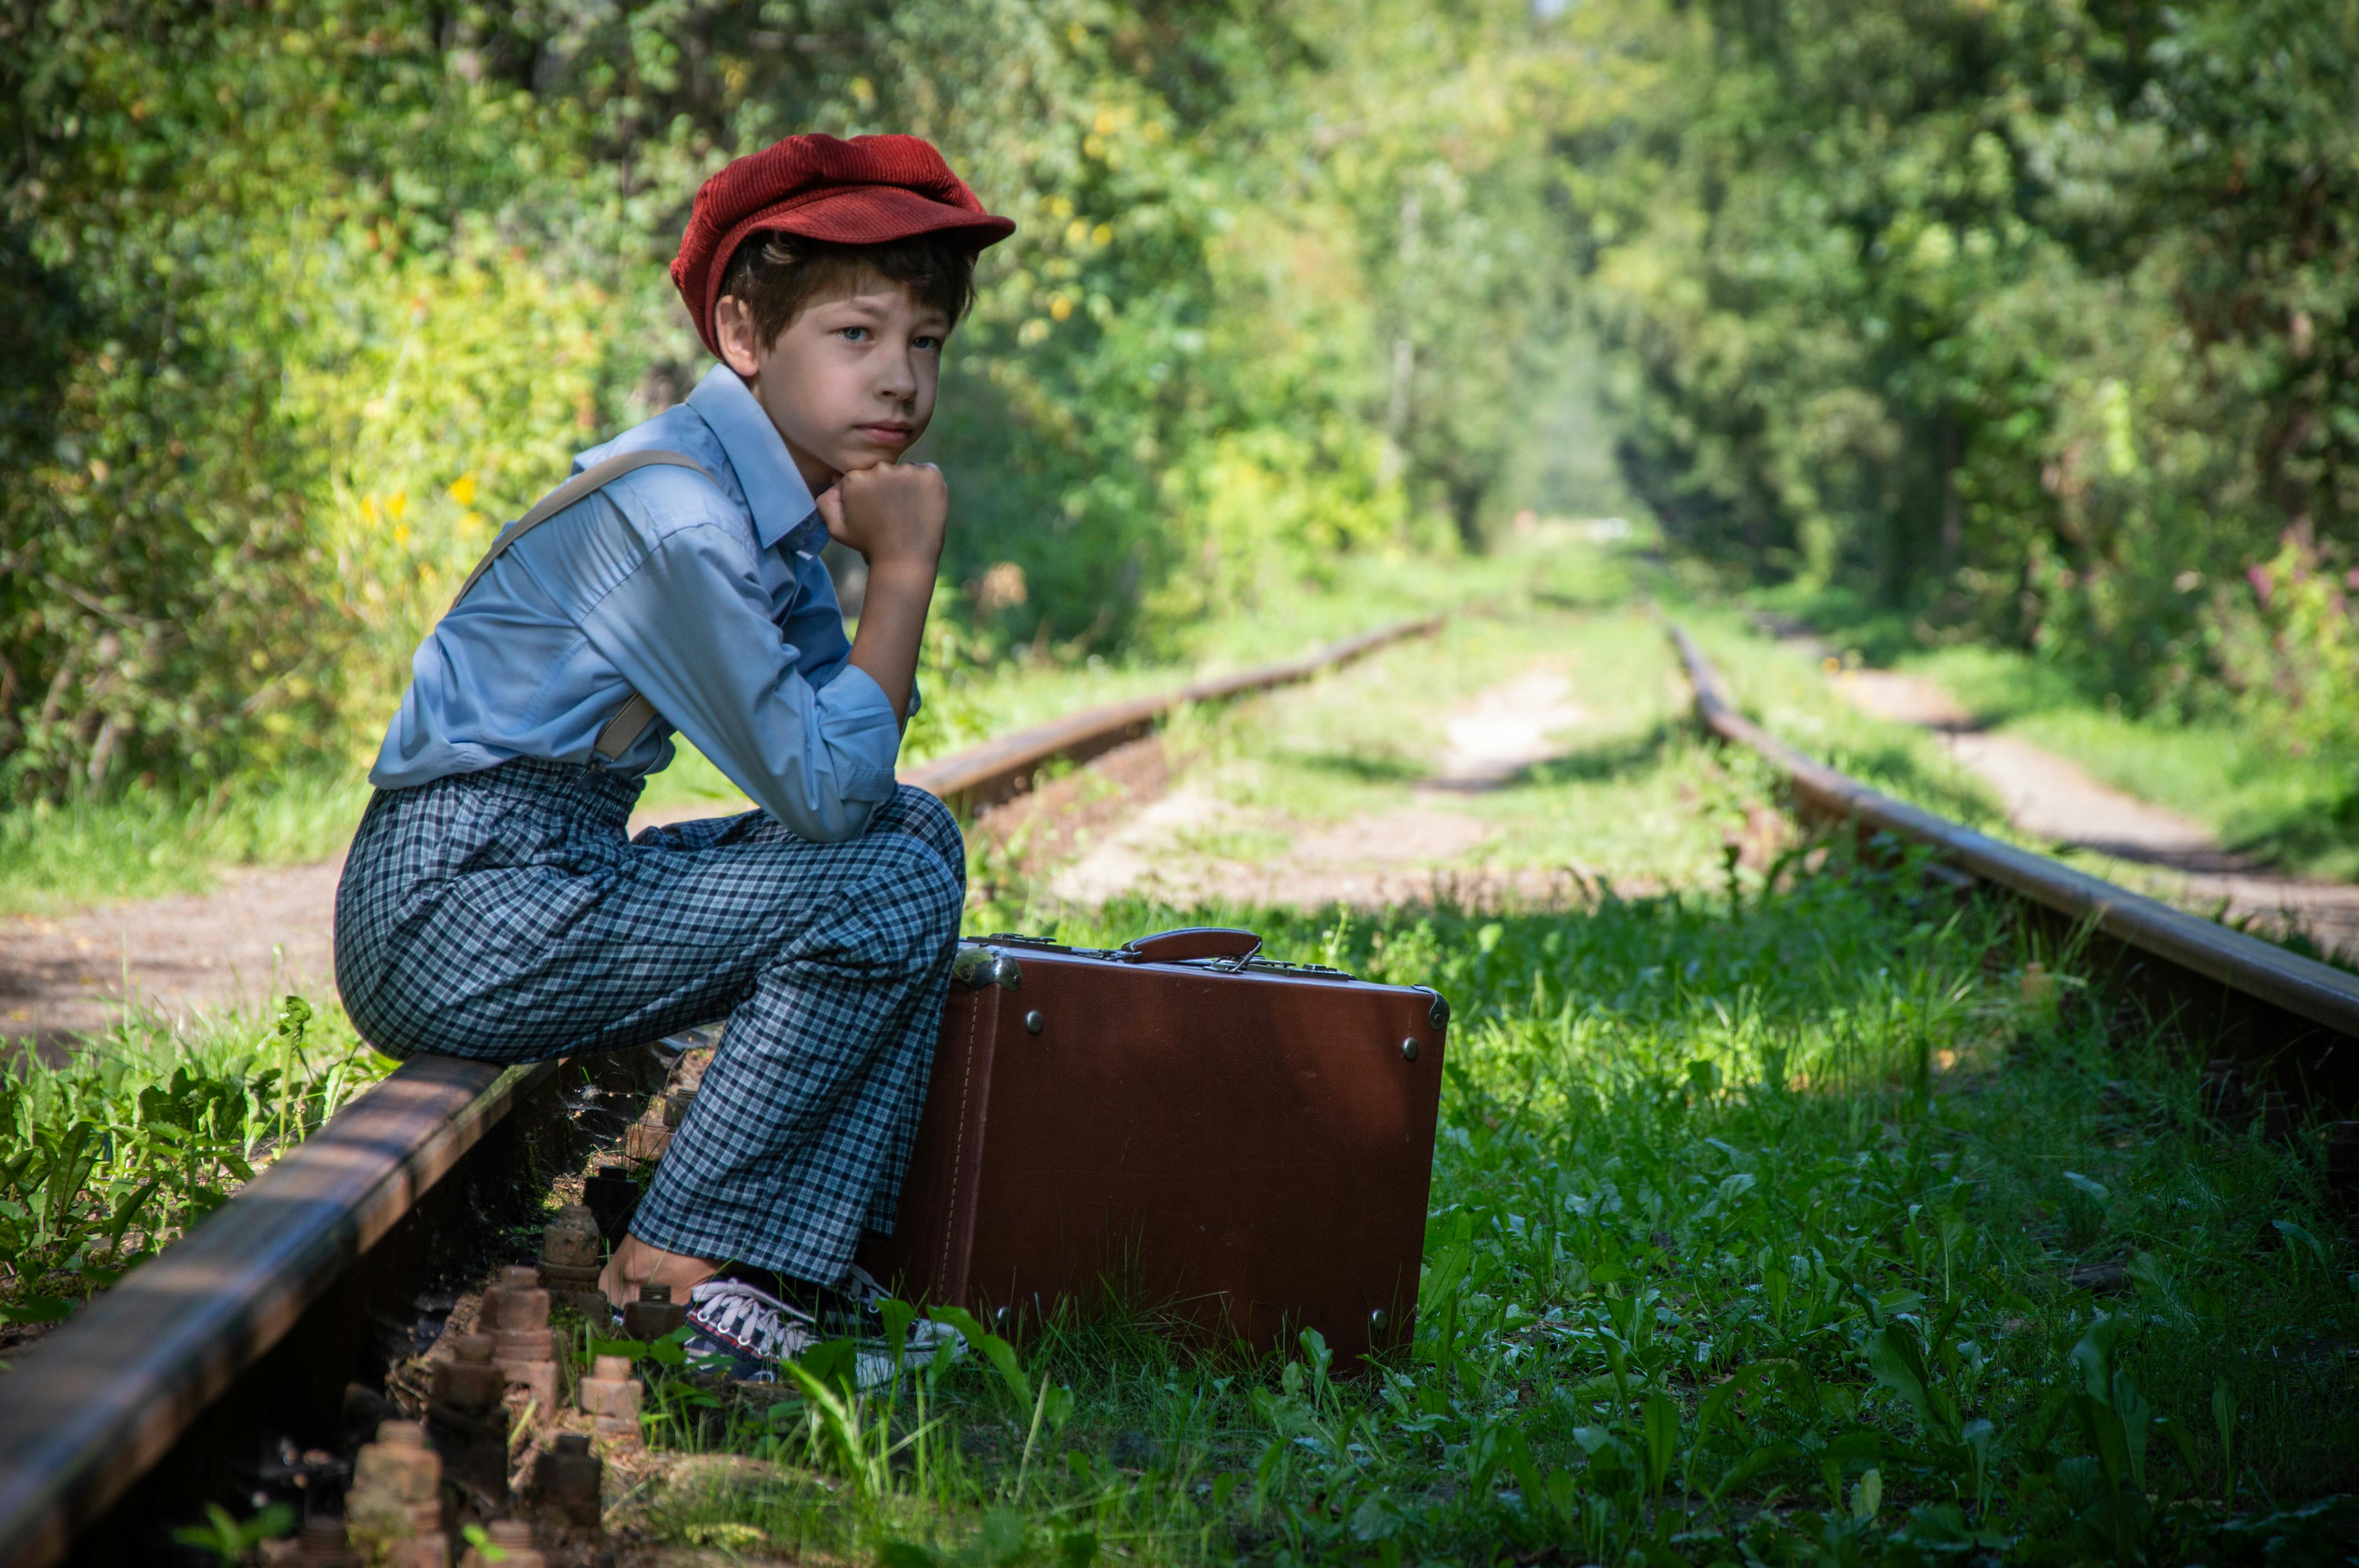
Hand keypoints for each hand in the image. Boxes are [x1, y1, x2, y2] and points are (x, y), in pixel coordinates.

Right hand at [816, 461, 946, 572]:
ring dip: (908, 486)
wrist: (903, 561)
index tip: (878, 512)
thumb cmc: (870, 546)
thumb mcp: (837, 529)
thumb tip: (836, 476)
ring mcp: (907, 470)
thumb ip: (828, 502)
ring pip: (907, 472)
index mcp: (856, 478)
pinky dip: (927, 486)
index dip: (872, 494)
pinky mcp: (930, 475)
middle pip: (885, 471)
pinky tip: (923, 505)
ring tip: (909, 512)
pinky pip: (928, 472)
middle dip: (889, 487)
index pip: (865, 476)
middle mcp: (880, 469)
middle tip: (894, 513)